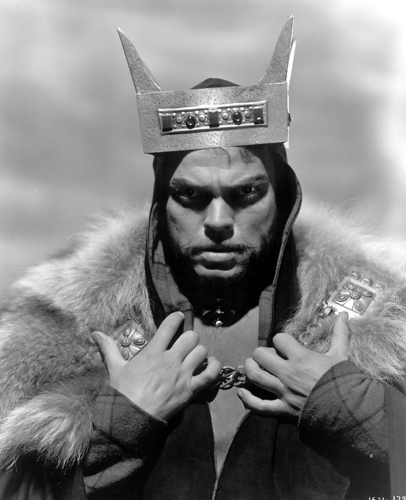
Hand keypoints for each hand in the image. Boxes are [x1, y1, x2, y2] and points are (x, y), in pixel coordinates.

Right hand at [92, 312, 220, 420]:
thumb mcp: (114, 368)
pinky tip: (210, 364)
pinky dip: (214, 367)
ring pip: (201, 352)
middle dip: (189, 337)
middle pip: (191, 337)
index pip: (170, 326)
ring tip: (194, 355)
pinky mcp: (190, 390)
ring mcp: (182, 375)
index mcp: (153, 352)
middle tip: (184, 343)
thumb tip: (94, 333)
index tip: (178, 318)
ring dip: (199, 352)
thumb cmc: (122, 393)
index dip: (176, 318)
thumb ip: (108, 348)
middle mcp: (170, 360)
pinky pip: (210, 374)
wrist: (131, 421)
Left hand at [238, 311, 349, 419]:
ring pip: (255, 377)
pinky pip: (259, 406)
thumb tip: (343, 315)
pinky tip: (242, 393)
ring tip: (252, 366)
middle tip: (268, 356)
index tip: (285, 345)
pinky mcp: (283, 410)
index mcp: (301, 358)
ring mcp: (283, 392)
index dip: (281, 340)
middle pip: (261, 355)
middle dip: (262, 353)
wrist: (351, 411)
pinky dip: (248, 400)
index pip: (279, 339)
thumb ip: (340, 334)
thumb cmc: (345, 381)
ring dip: (250, 369)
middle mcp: (288, 373)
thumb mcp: (342, 355)